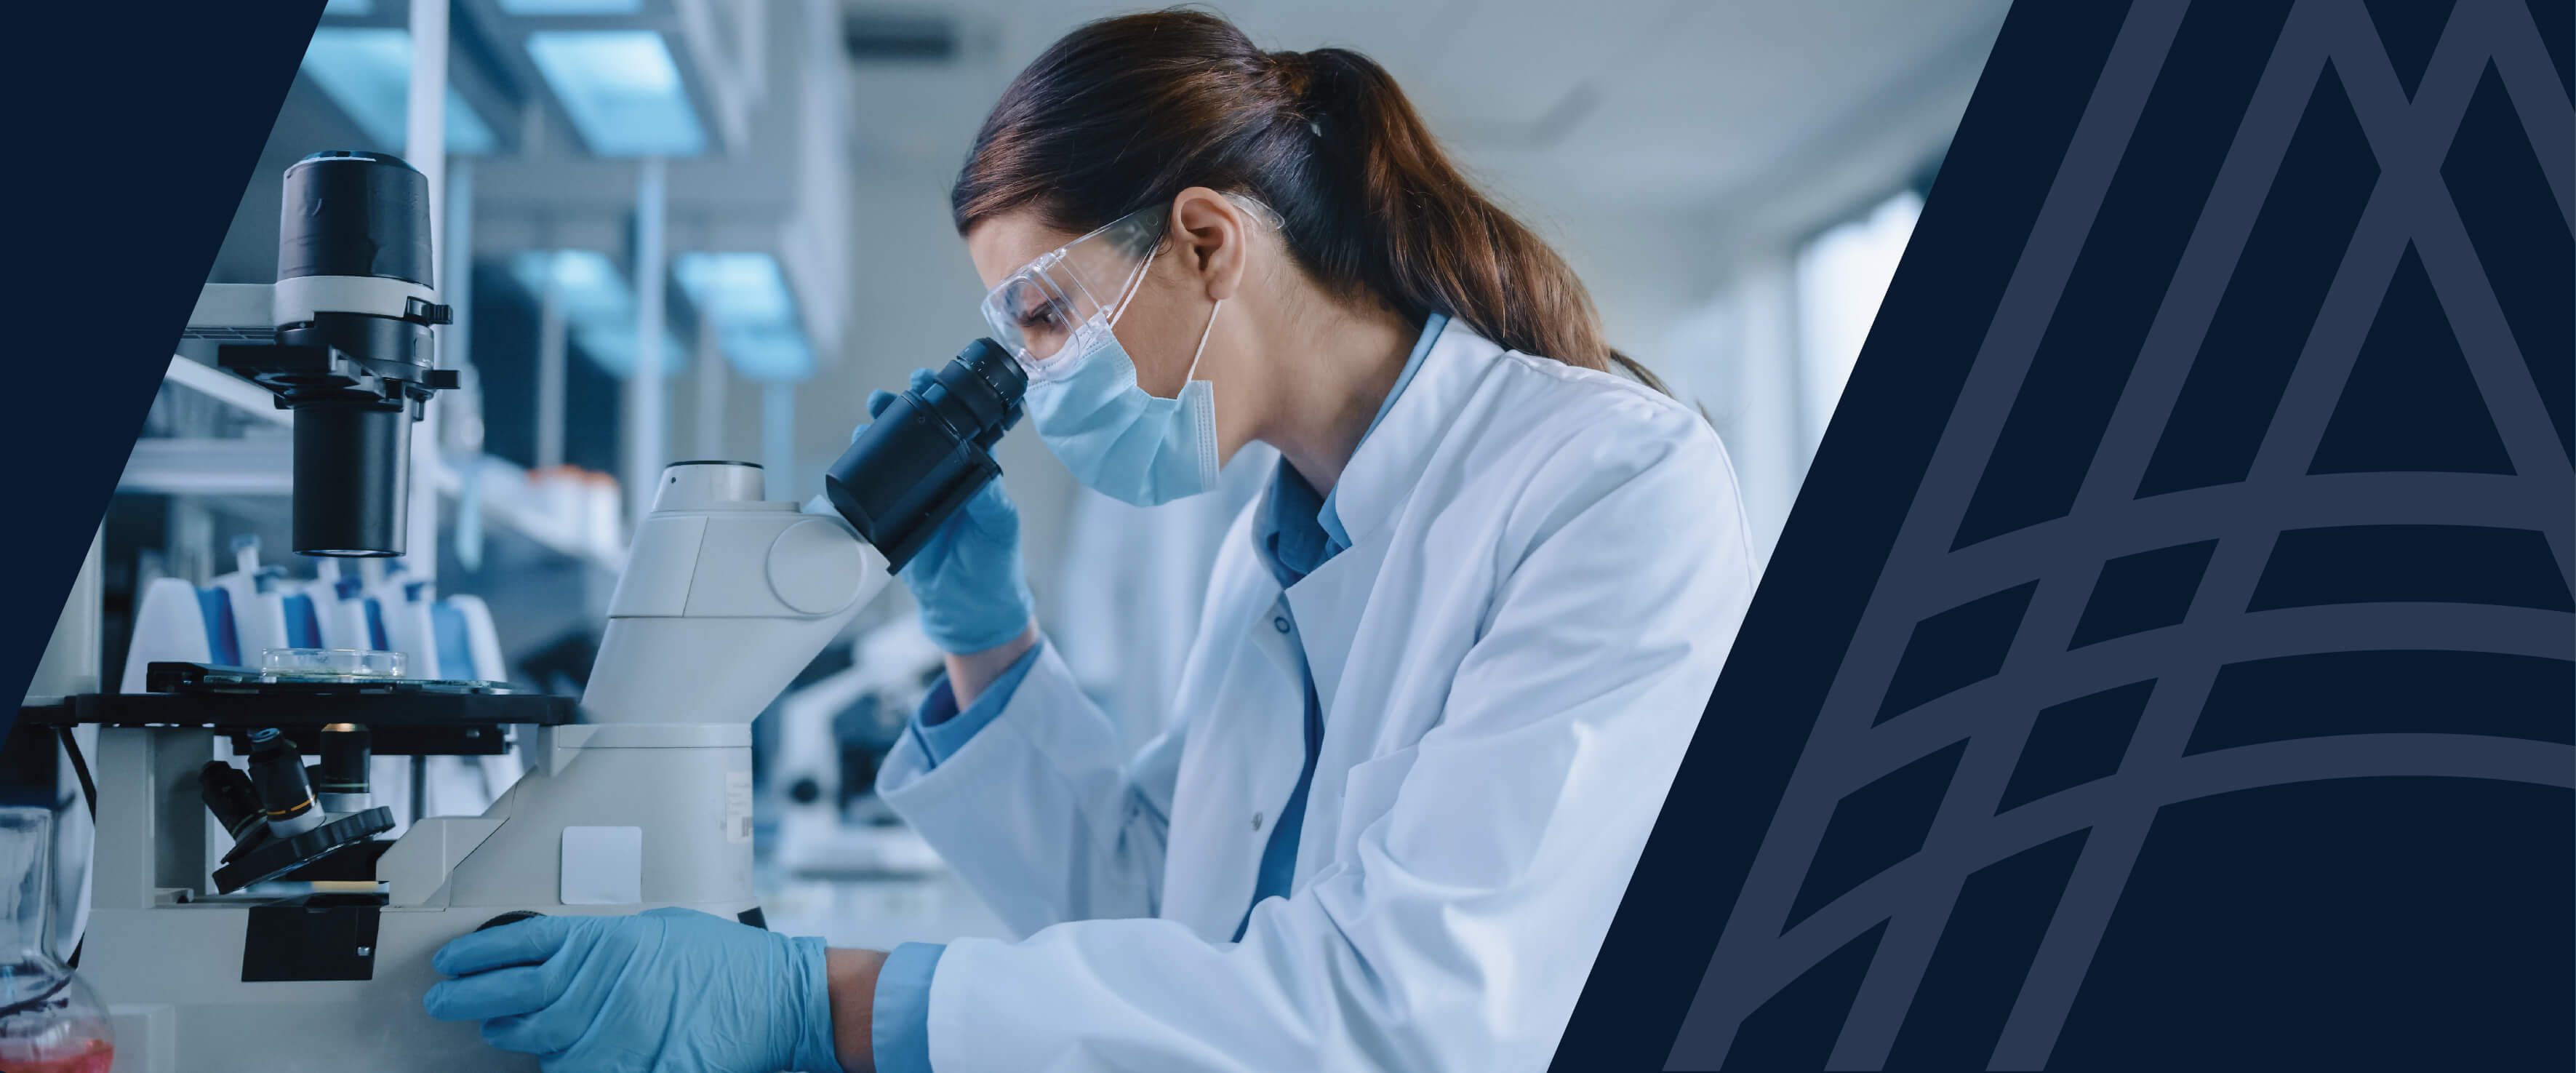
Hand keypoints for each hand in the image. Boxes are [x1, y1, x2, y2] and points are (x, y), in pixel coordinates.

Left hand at [424, 908, 843, 1072]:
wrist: (776, 1000)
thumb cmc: (727, 964)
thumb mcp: (661, 932)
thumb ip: (609, 945)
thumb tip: (570, 955)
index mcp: (604, 943)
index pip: (518, 944)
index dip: (476, 953)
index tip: (452, 961)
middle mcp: (594, 988)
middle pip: (510, 995)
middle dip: (468, 997)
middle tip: (446, 999)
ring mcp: (604, 1034)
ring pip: (533, 1042)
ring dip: (512, 1035)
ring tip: (498, 1028)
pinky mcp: (621, 1068)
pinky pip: (569, 1070)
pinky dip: (559, 1063)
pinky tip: (555, 1056)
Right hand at [863, 369, 1035, 652]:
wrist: (967, 609)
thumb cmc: (993, 564)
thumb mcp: (999, 525)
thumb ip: (990, 497)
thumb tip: (978, 462)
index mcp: (972, 471)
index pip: (958, 425)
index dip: (944, 399)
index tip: (930, 380)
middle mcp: (942, 477)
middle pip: (919, 432)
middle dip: (902, 407)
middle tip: (889, 396)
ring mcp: (915, 495)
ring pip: (893, 454)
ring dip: (879, 430)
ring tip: (871, 415)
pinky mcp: (893, 517)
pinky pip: (875, 487)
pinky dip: (863, 467)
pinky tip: (857, 451)